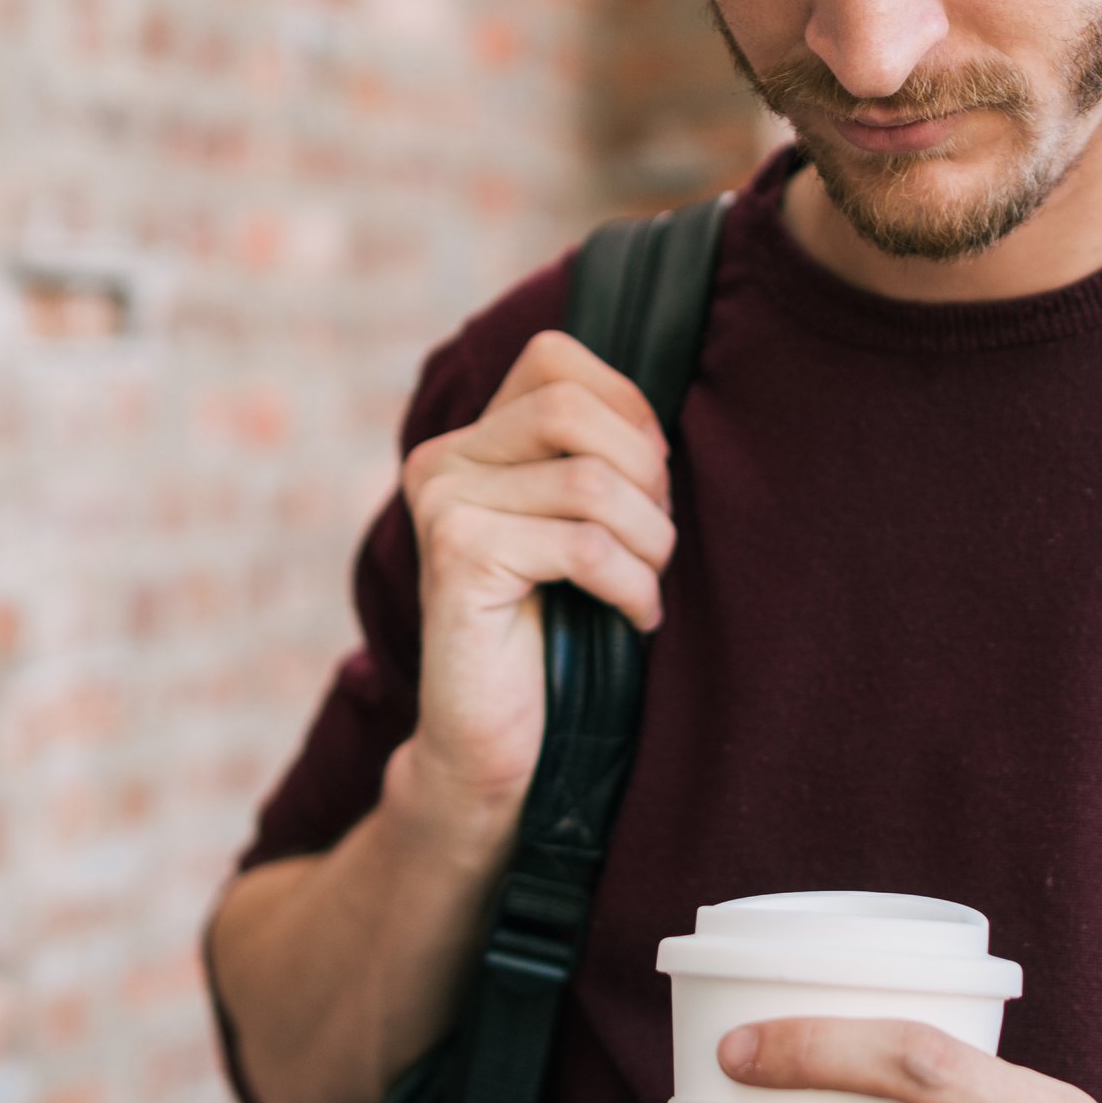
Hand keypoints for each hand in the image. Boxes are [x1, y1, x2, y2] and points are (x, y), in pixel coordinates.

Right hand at [394, 329, 676, 829]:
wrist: (495, 745)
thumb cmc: (556, 635)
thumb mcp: (577, 527)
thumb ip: (593, 460)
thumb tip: (659, 425)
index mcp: (469, 441)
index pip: (553, 357)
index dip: (626, 405)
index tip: (651, 480)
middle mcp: (442, 460)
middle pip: (572, 406)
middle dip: (644, 472)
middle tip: (656, 540)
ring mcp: (443, 504)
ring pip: (589, 480)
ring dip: (649, 540)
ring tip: (648, 583)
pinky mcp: (458, 557)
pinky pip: (584, 546)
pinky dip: (632, 585)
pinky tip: (636, 618)